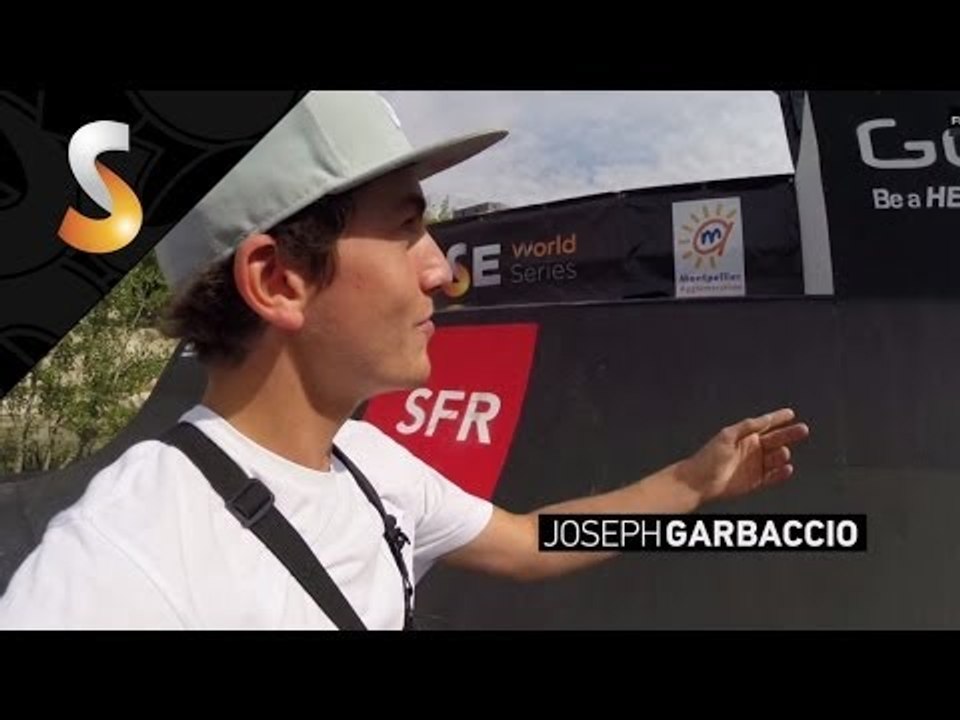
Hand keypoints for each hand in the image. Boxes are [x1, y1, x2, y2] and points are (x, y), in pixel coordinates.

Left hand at [676, 408, 809, 503]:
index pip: (765, 425)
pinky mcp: (756, 481)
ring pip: (776, 458)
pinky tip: (787, 469)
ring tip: (783, 452)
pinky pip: (773, 476)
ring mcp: (755, 465)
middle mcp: (752, 449)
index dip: (778, 418)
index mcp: (745, 436)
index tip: (790, 413)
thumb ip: (746, 427)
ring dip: (782, 455)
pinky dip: (781, 474)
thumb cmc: (708, 457)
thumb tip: (764, 419)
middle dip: (789, 434)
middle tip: (802, 429)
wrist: (700, 482)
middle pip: (776, 439)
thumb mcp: (727, 436)